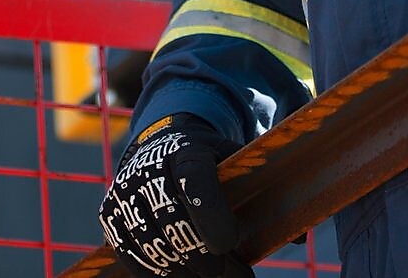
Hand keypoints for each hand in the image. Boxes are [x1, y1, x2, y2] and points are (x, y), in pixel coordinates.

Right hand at [98, 114, 252, 276]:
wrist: (160, 143)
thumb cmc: (208, 161)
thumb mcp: (235, 161)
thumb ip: (264, 192)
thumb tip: (298, 238)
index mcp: (186, 150)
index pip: (196, 183)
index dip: (212, 216)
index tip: (230, 243)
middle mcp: (149, 167)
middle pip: (174, 224)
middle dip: (207, 259)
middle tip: (237, 275)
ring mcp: (124, 190)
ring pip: (152, 245)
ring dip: (185, 272)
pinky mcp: (108, 213)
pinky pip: (128, 255)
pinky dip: (156, 273)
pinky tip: (183, 276)